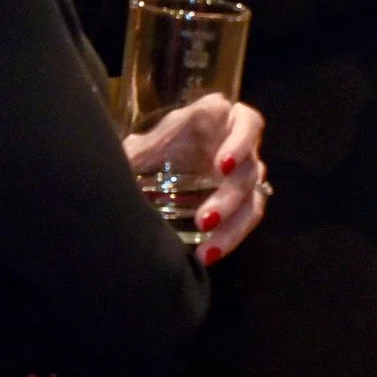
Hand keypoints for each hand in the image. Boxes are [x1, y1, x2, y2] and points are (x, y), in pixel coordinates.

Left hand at [121, 94, 268, 265]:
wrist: (154, 167)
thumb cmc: (153, 147)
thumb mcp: (143, 147)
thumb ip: (139, 153)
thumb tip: (125, 165)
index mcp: (219, 120)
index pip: (245, 122)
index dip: (239, 143)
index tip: (221, 166)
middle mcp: (239, 144)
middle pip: (249, 169)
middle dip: (228, 197)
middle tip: (203, 221)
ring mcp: (244, 173)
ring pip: (251, 199)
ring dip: (233, 226)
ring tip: (206, 252)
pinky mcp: (243, 200)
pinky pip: (247, 219)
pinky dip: (230, 239)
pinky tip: (207, 256)